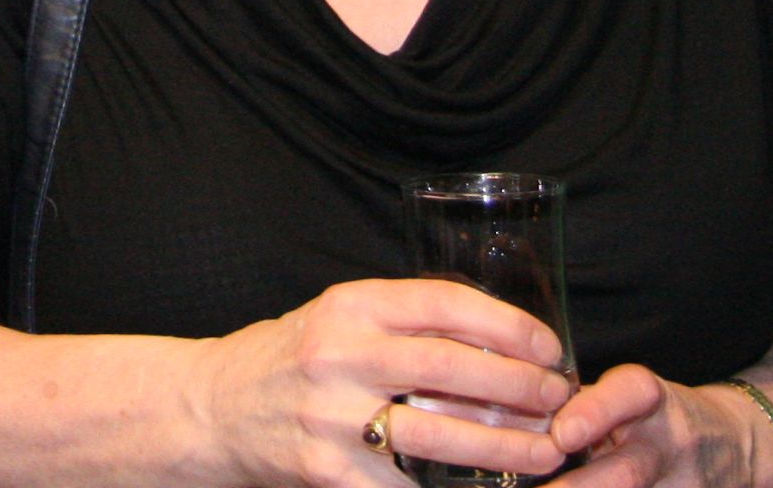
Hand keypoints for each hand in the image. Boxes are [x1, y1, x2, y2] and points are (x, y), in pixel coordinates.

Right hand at [186, 277, 574, 485]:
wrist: (211, 409)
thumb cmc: (291, 359)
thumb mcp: (340, 319)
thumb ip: (404, 323)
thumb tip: (500, 344)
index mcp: (350, 306)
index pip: (443, 302)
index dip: (506, 325)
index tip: (548, 347)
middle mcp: (339, 355)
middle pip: (449, 367)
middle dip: (518, 387)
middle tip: (561, 401)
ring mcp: (331, 416)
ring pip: (437, 434)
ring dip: (503, 446)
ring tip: (546, 451)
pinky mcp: (326, 471)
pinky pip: (405, 486)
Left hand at [546, 367, 761, 486]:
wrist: (734, 442)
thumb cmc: (657, 417)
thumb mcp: (628, 398)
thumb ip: (581, 406)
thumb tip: (512, 420)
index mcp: (652, 400)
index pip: (630, 394)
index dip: (596, 411)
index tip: (561, 434)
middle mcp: (670, 443)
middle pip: (628, 472)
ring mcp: (683, 485)